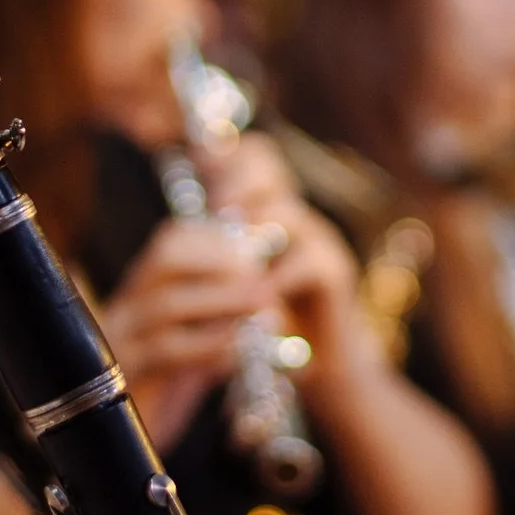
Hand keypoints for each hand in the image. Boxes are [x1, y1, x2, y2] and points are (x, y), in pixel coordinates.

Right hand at [101, 219, 275, 433]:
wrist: (123, 453)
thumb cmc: (167, 391)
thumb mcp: (196, 345)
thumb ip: (223, 319)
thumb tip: (270, 297)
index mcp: (141, 292)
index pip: (171, 241)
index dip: (216, 239)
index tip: (256, 253)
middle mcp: (124, 308)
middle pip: (162, 259)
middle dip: (220, 262)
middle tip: (263, 278)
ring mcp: (117, 341)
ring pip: (164, 304)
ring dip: (221, 301)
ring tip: (263, 307)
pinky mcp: (122, 378)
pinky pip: (165, 353)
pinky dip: (208, 345)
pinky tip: (238, 351)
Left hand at [194, 136, 372, 373]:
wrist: (317, 360)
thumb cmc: (269, 318)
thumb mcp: (239, 281)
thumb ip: (220, 252)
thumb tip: (179, 228)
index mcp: (269, 210)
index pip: (253, 157)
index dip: (225, 154)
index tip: (197, 164)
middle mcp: (295, 215)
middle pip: (267, 168)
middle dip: (237, 182)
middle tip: (218, 207)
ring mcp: (318, 239)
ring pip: (284, 212)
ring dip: (253, 234)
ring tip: (233, 258)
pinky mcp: (335, 272)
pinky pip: (305, 261)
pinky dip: (277, 279)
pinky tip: (259, 297)